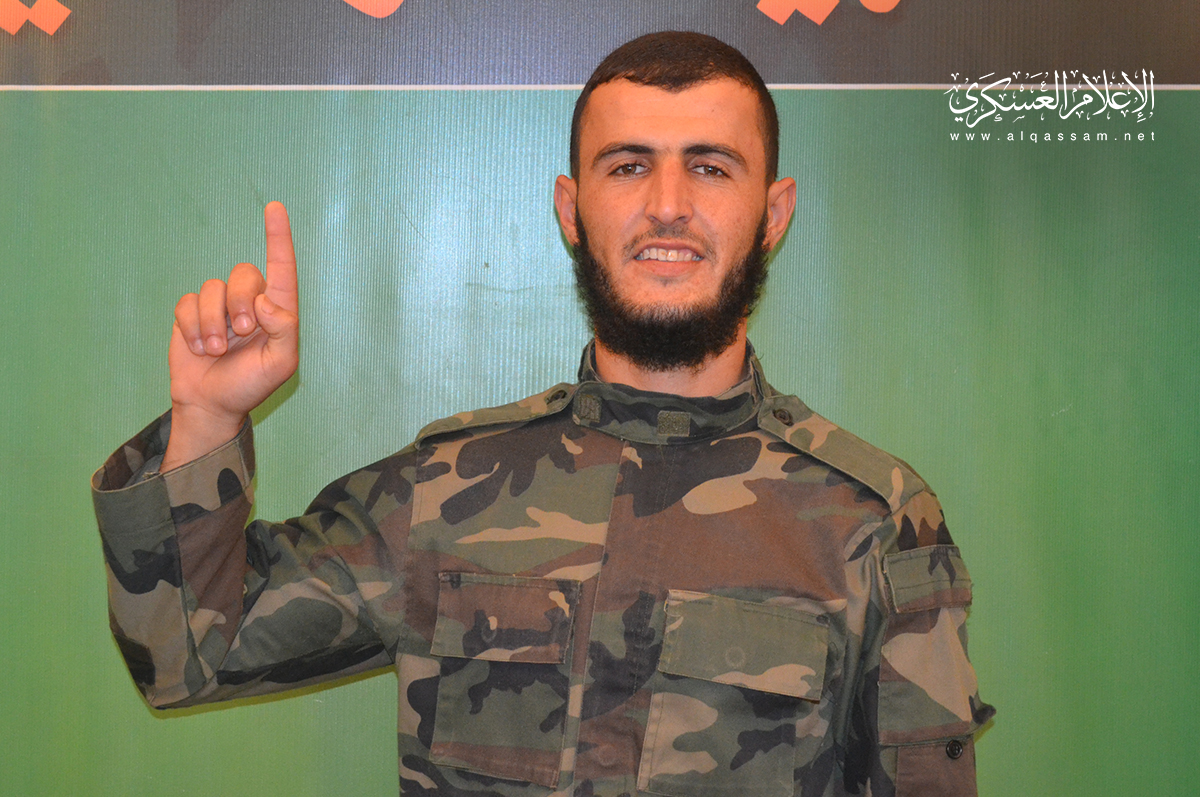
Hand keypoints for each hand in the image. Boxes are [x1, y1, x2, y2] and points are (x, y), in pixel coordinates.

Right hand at [161, 201, 299, 469]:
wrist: (211, 404)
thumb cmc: (251, 384)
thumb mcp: (280, 365)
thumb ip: (283, 330)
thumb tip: (267, 300)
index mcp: (277, 310)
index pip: (282, 267)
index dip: (278, 236)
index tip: (275, 207)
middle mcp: (250, 301)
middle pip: (244, 274)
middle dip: (239, 303)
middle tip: (240, 334)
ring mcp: (220, 305)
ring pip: (212, 288)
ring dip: (211, 322)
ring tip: (214, 351)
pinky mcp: (191, 312)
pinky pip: (187, 301)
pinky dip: (191, 326)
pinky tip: (197, 348)